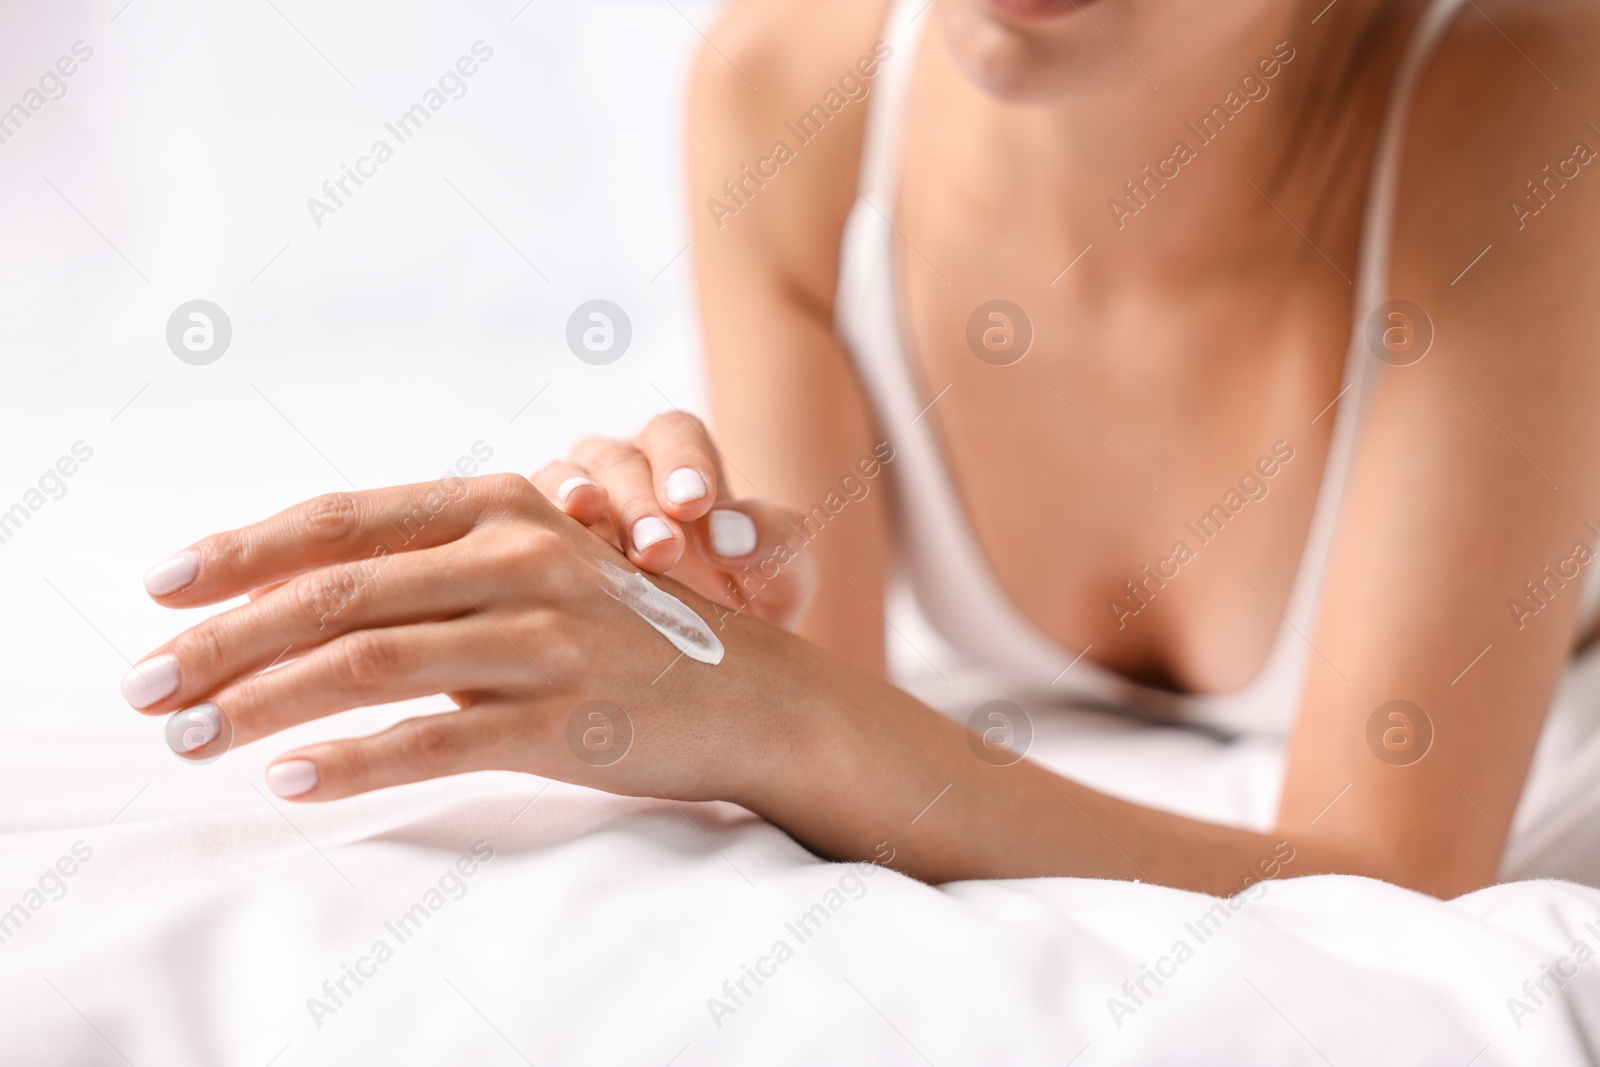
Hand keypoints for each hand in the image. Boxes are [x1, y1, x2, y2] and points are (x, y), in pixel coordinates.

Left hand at [119, 475, 800, 803]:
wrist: (750, 691)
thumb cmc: (617, 632)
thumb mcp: (528, 573)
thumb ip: (425, 574)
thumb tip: (281, 604)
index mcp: (500, 506)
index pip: (343, 520)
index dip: (241, 552)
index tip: (159, 591)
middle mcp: (521, 555)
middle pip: (338, 591)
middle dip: (223, 640)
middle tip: (144, 686)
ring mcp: (547, 635)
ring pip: (372, 662)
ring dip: (262, 702)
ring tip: (189, 737)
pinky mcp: (568, 717)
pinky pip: (440, 739)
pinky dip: (354, 760)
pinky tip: (291, 780)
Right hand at [531, 412, 815, 629]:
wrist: (698, 680)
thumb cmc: (746, 618)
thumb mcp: (782, 584)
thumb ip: (777, 545)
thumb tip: (727, 533)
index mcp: (680, 465)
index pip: (675, 434)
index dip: (682, 460)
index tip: (695, 503)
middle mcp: (617, 474)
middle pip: (614, 459)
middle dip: (636, 501)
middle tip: (659, 551)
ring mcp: (565, 507)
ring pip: (556, 482)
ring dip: (574, 509)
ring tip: (592, 537)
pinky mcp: (526, 546)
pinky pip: (516, 527)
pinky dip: (526, 540)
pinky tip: (542, 569)